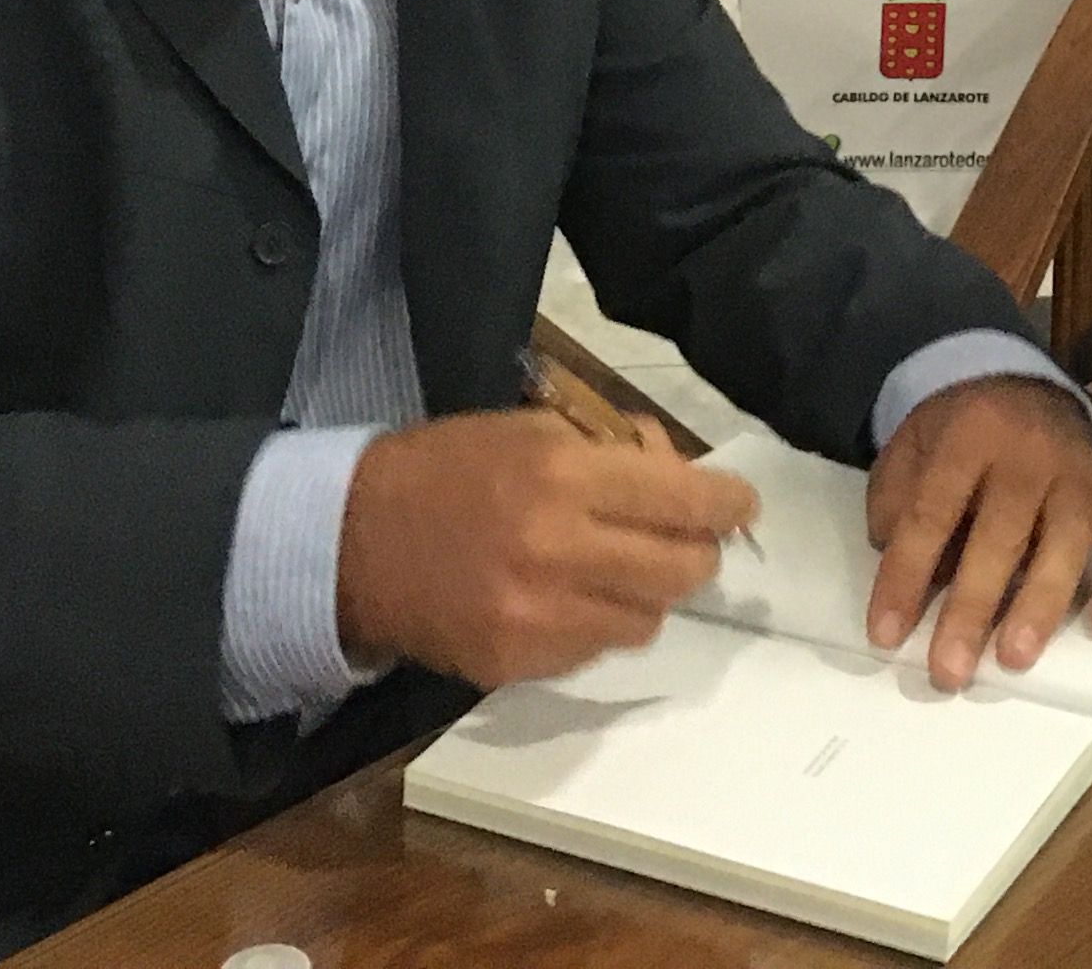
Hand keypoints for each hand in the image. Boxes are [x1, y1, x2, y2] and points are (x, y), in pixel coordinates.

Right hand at [337, 411, 756, 689]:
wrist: (351, 542)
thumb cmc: (446, 468)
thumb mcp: (531, 428)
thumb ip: (612, 450)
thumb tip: (681, 472)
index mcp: (564, 475)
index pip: (684, 500)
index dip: (727, 505)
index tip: (740, 506)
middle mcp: (560, 550)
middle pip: (683, 571)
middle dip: (698, 553)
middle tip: (687, 540)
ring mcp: (538, 617)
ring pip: (648, 619)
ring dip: (649, 592)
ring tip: (617, 567)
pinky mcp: (516, 663)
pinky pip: (596, 650)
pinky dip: (600, 624)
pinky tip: (570, 597)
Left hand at [864, 377, 1091, 691]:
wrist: (1024, 385)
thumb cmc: (959, 434)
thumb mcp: (911, 448)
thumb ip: (897, 506)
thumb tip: (906, 583)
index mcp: (969, 434)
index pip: (933, 511)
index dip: (907, 575)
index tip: (885, 635)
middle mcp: (1029, 451)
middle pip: (1002, 533)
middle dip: (973, 606)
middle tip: (950, 669)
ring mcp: (1080, 474)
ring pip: (1067, 541)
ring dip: (1041, 604)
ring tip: (1015, 658)